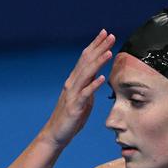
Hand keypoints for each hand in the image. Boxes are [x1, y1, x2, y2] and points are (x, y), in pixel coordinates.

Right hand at [41, 30, 114, 146]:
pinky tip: (102, 78)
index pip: (86, 58)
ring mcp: (73, 94)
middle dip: (99, 47)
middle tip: (110, 35)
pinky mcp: (75, 106)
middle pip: (86, 61)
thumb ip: (89, 87)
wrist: (56, 134)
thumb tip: (98, 77)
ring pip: (86, 74)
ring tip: (109, 52)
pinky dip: (93, 85)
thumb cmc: (72, 117)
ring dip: (98, 62)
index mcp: (75, 80)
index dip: (96, 45)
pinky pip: (85, 94)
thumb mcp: (84, 99)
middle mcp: (72, 83)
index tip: (106, 33)